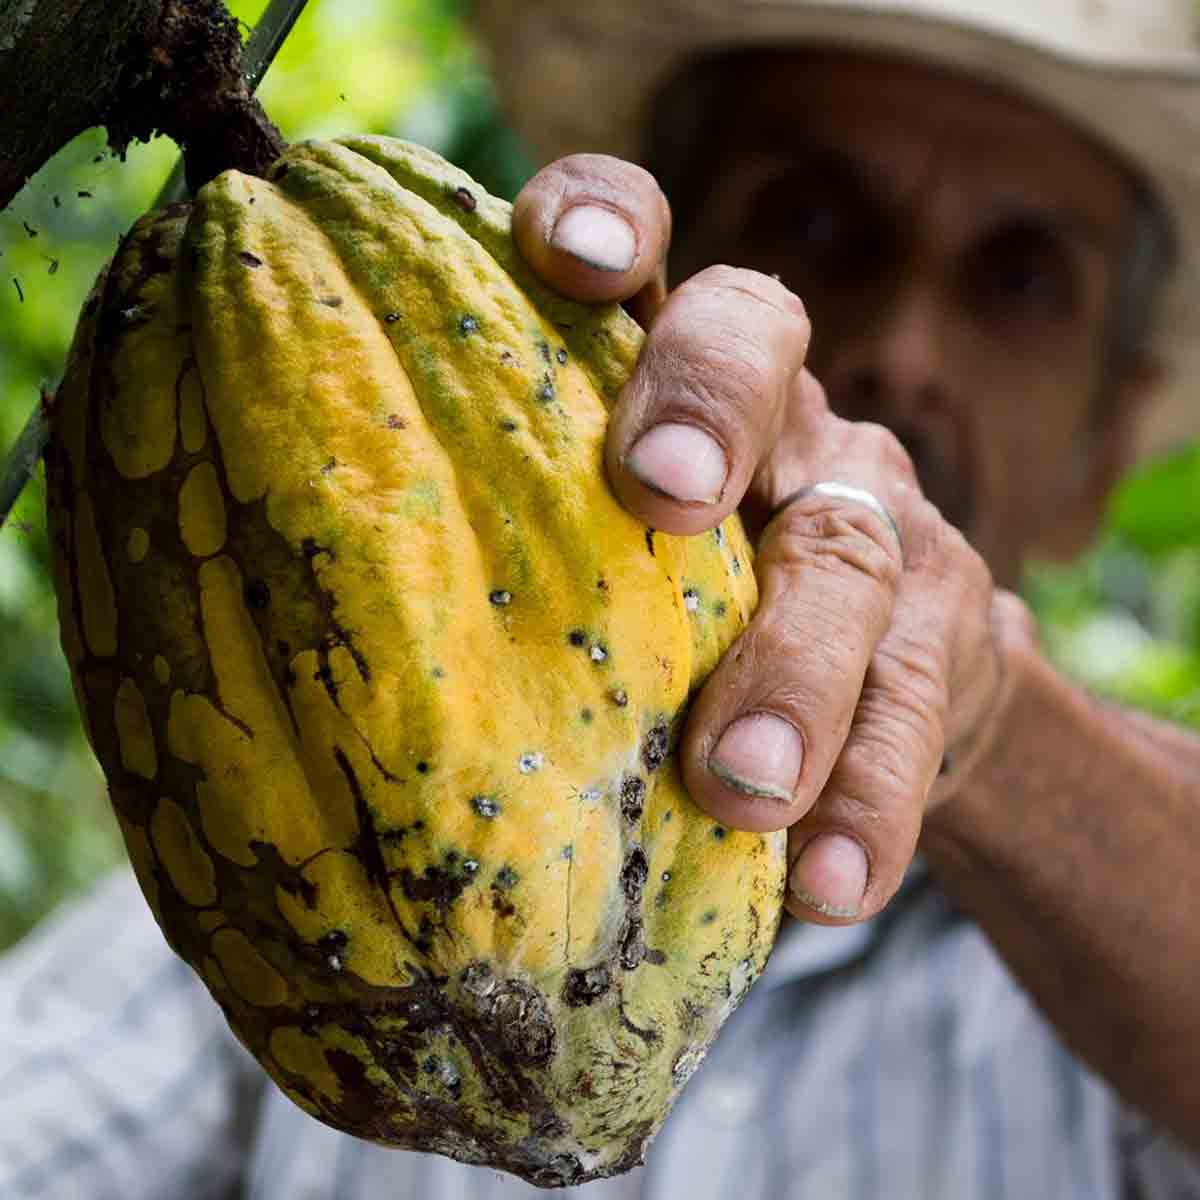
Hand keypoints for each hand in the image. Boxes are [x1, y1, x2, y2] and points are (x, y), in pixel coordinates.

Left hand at [512, 155, 1031, 923]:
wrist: (880, 695)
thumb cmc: (675, 624)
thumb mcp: (594, 568)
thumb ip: (512, 564)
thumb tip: (316, 665)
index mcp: (664, 379)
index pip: (645, 247)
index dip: (608, 218)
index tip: (563, 254)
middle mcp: (779, 419)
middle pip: (759, 345)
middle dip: (707, 406)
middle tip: (661, 495)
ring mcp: (873, 518)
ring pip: (849, 556)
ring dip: (795, 671)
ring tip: (742, 787)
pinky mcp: (945, 635)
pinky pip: (919, 711)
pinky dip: (870, 802)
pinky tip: (828, 885)